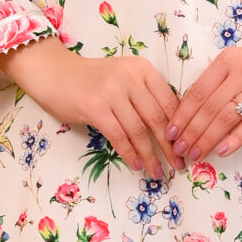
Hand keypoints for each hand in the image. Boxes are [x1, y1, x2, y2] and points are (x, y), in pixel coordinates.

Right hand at [0, 37, 179, 180]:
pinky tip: (137, 165)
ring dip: (151, 155)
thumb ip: (145, 94)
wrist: (54, 73)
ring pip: (139, 130)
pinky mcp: (95, 108)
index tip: (187, 147)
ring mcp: (112, 92)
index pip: (169, 101)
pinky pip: (119, 136)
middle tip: (179, 165)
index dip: (181, 127)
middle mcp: (130, 77)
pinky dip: (130, 154)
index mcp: (142, 68)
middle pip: (158, 117)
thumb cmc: (91, 79)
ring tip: (157, 172)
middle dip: (171, 146)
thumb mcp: (124, 77)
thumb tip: (172, 128)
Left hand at [167, 27, 241, 169]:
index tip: (170, 132)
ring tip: (195, 154)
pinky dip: (234, 139)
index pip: (197, 91)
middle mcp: (241, 72)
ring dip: (207, 139)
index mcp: (227, 61)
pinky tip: (221, 151)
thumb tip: (192, 114)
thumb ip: (219, 84)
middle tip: (178, 150)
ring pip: (226, 117)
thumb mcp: (241, 65)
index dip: (182, 114)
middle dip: (190, 131)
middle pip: (208, 107)